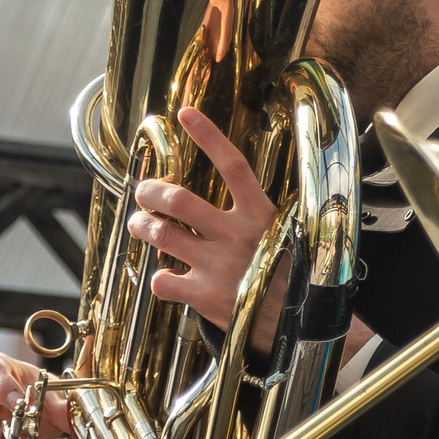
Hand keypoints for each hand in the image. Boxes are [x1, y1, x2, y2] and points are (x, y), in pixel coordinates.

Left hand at [127, 108, 282, 346]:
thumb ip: (252, 216)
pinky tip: (167, 276)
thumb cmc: (288, 275)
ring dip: (142, 225)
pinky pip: (162, 279)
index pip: (233, 166)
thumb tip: (221, 198)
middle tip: (144, 191)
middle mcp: (238, 236)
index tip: (184, 114)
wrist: (298, 324)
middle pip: (179, 201)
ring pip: (162, 234)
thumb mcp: (283, 235)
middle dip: (152, 191)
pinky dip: (158, 277)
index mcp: (261, 215)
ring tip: (140, 223)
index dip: (208, 137)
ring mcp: (218, 266)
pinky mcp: (204, 296)